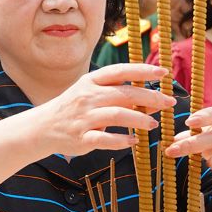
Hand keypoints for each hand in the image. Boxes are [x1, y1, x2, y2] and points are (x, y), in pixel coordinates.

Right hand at [38, 63, 173, 156]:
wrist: (42, 127)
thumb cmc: (73, 107)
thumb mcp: (91, 92)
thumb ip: (117, 92)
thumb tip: (152, 98)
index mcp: (91, 81)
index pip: (120, 71)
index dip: (143, 70)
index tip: (163, 72)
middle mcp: (88, 96)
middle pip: (124, 94)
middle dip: (150, 98)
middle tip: (168, 103)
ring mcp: (84, 117)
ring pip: (117, 115)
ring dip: (139, 120)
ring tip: (154, 125)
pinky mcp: (81, 138)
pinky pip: (105, 139)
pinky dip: (122, 140)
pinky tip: (133, 141)